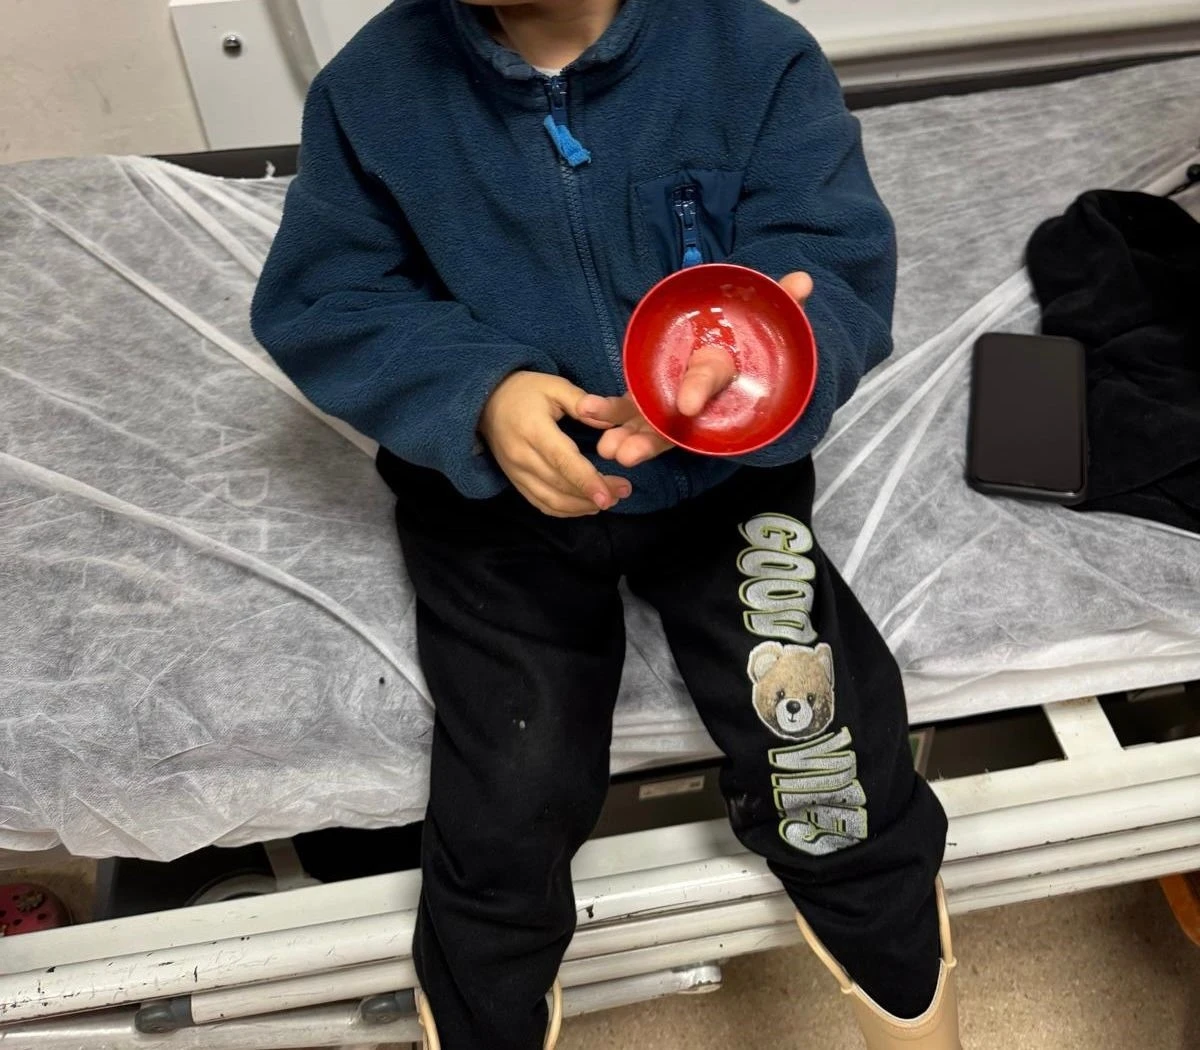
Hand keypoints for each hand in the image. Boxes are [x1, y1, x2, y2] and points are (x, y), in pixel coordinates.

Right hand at [480, 371, 631, 516]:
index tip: (609, 495)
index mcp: (534, 431)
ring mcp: (516, 473)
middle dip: (593, 495)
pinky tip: (586, 506)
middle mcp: (523, 457)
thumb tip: (610, 420)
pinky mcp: (515, 482)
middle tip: (623, 491)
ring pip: (551, 501)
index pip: (563, 462)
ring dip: (582, 507)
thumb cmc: (523, 390)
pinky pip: (541, 504)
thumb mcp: (554, 385)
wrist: (485, 402)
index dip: (586, 481)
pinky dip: (565, 511)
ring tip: (609, 500)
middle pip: (561, 486)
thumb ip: (582, 403)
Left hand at [580, 272, 813, 465]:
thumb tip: (802, 279)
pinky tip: (585, 411)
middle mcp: (696, 404)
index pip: (709, 385)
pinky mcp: (647, 399)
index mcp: (721, 385)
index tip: (685, 403)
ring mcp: (669, 406)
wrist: (738, 351)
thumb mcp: (767, 317)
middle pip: (672, 428)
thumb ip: (782, 301)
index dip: (698, 390)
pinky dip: (606, 411)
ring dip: (623, 436)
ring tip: (604, 448)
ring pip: (646, 427)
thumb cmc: (750, 339)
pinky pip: (625, 409)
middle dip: (647, 442)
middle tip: (624, 455)